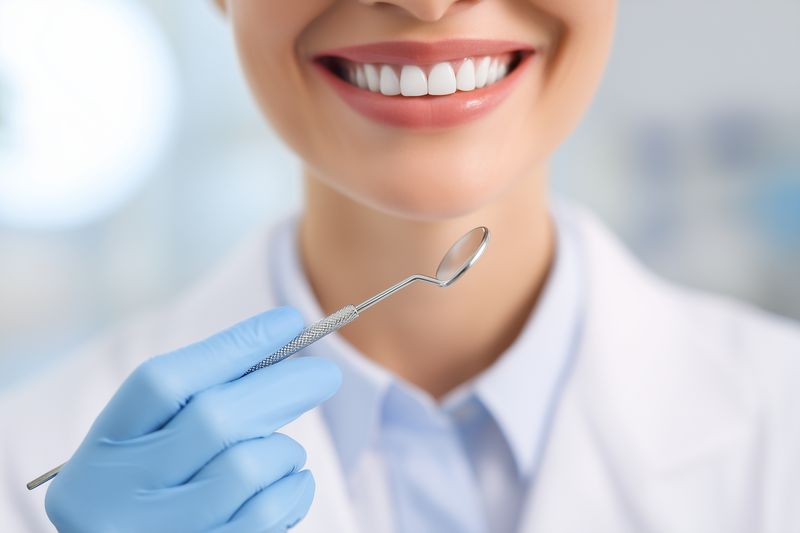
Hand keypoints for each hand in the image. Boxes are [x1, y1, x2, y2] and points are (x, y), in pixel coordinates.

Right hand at [44, 306, 340, 532]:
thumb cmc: (153, 492)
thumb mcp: (148, 446)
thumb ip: (197, 402)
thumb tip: (285, 345)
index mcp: (102, 449)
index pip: (164, 382)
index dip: (233, 347)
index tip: (289, 322)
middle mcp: (116, 494)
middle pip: (214, 419)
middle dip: (282, 387)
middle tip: (326, 374)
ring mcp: (157, 532)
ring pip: (247, 467)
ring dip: (284, 451)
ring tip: (286, 452)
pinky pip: (266, 514)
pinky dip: (294, 489)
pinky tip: (293, 482)